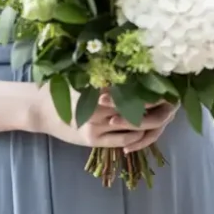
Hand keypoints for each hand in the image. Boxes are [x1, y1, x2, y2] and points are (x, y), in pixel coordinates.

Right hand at [30, 87, 175, 150]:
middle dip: (159, 108)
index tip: (169, 88)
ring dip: (151, 123)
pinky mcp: (93, 139)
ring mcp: (96, 125)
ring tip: (162, 116)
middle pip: (140, 109)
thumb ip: (112, 80)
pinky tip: (142, 131)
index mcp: (101, 88)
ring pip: (134, 126)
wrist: (41, 108)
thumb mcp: (90, 80)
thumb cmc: (68, 89)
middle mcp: (99, 107)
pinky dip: (137, 136)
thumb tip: (144, 74)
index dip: (156, 92)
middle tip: (172, 103)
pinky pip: (123, 139)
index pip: (137, 90)